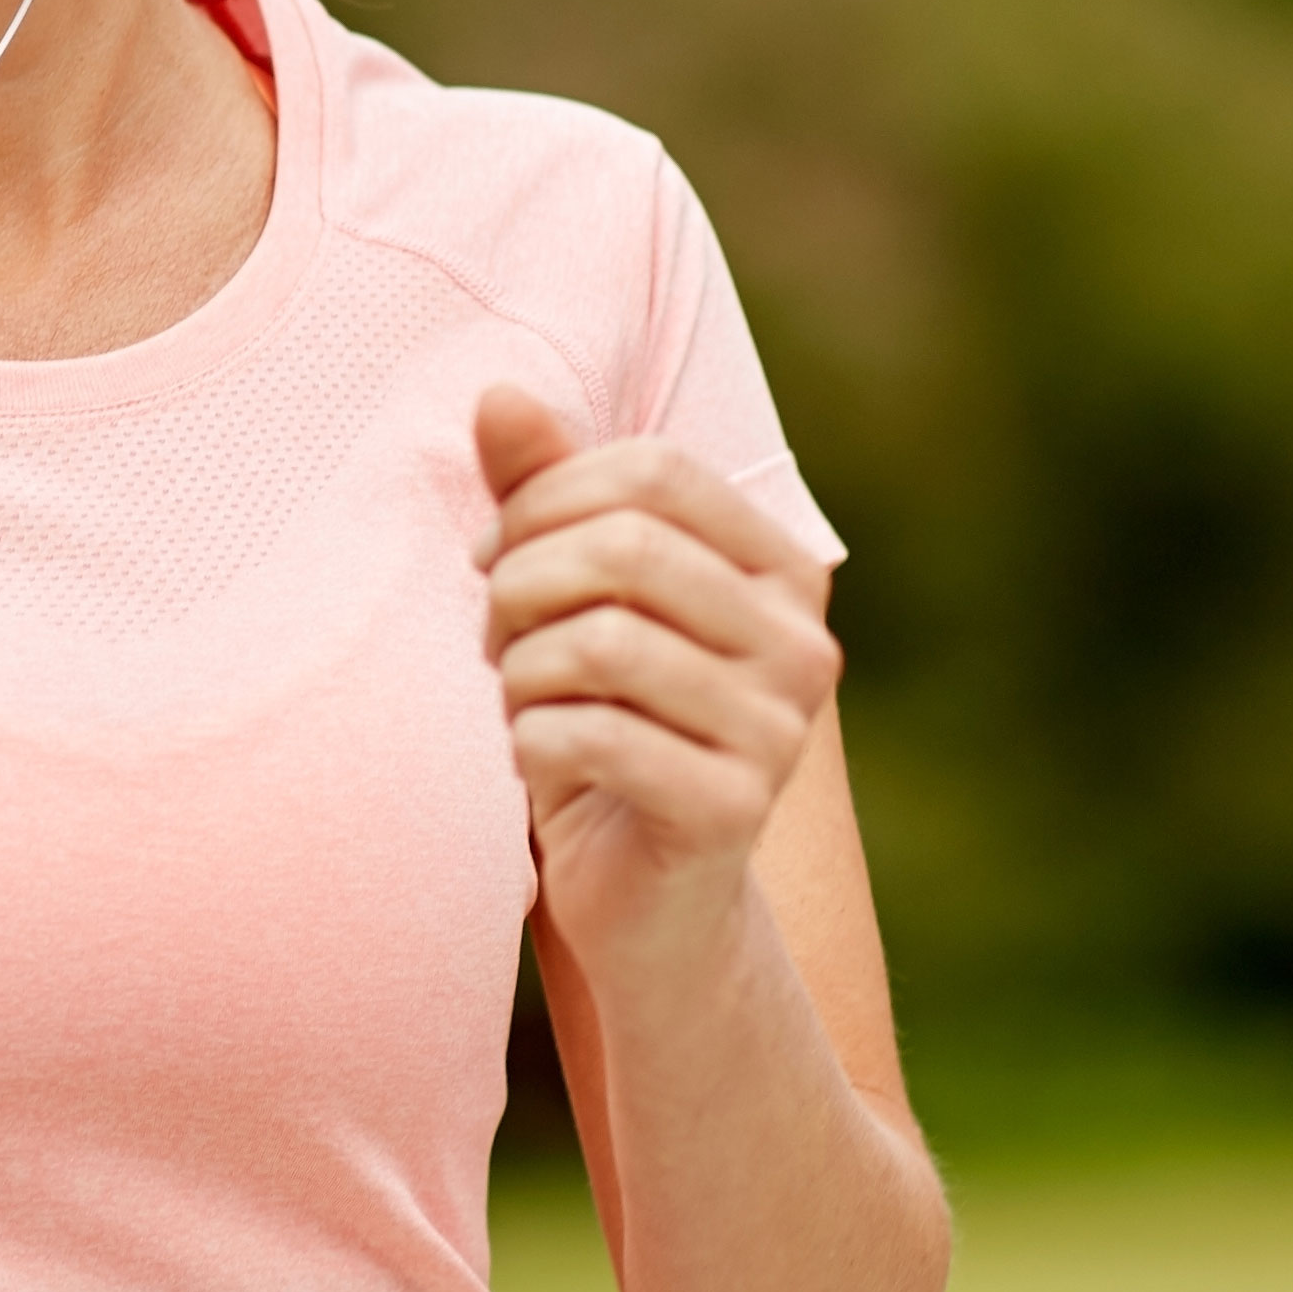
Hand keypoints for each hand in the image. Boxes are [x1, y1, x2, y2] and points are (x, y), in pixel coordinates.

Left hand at [473, 390, 841, 976]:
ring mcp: (780, 732)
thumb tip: (498, 392)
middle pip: (627, 548)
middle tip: (490, 637)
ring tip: (513, 701)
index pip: (657, 472)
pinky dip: (531, 741)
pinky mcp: (734, 812)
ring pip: (602, 642)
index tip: (493, 555)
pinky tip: (532, 761)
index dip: (547, 498)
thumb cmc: (600, 729)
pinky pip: (595, 738)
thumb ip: (545, 497)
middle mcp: (803, 643)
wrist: (642, 899)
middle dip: (522, 583)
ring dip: (519, 670)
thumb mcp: (569, 604)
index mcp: (782, 570)